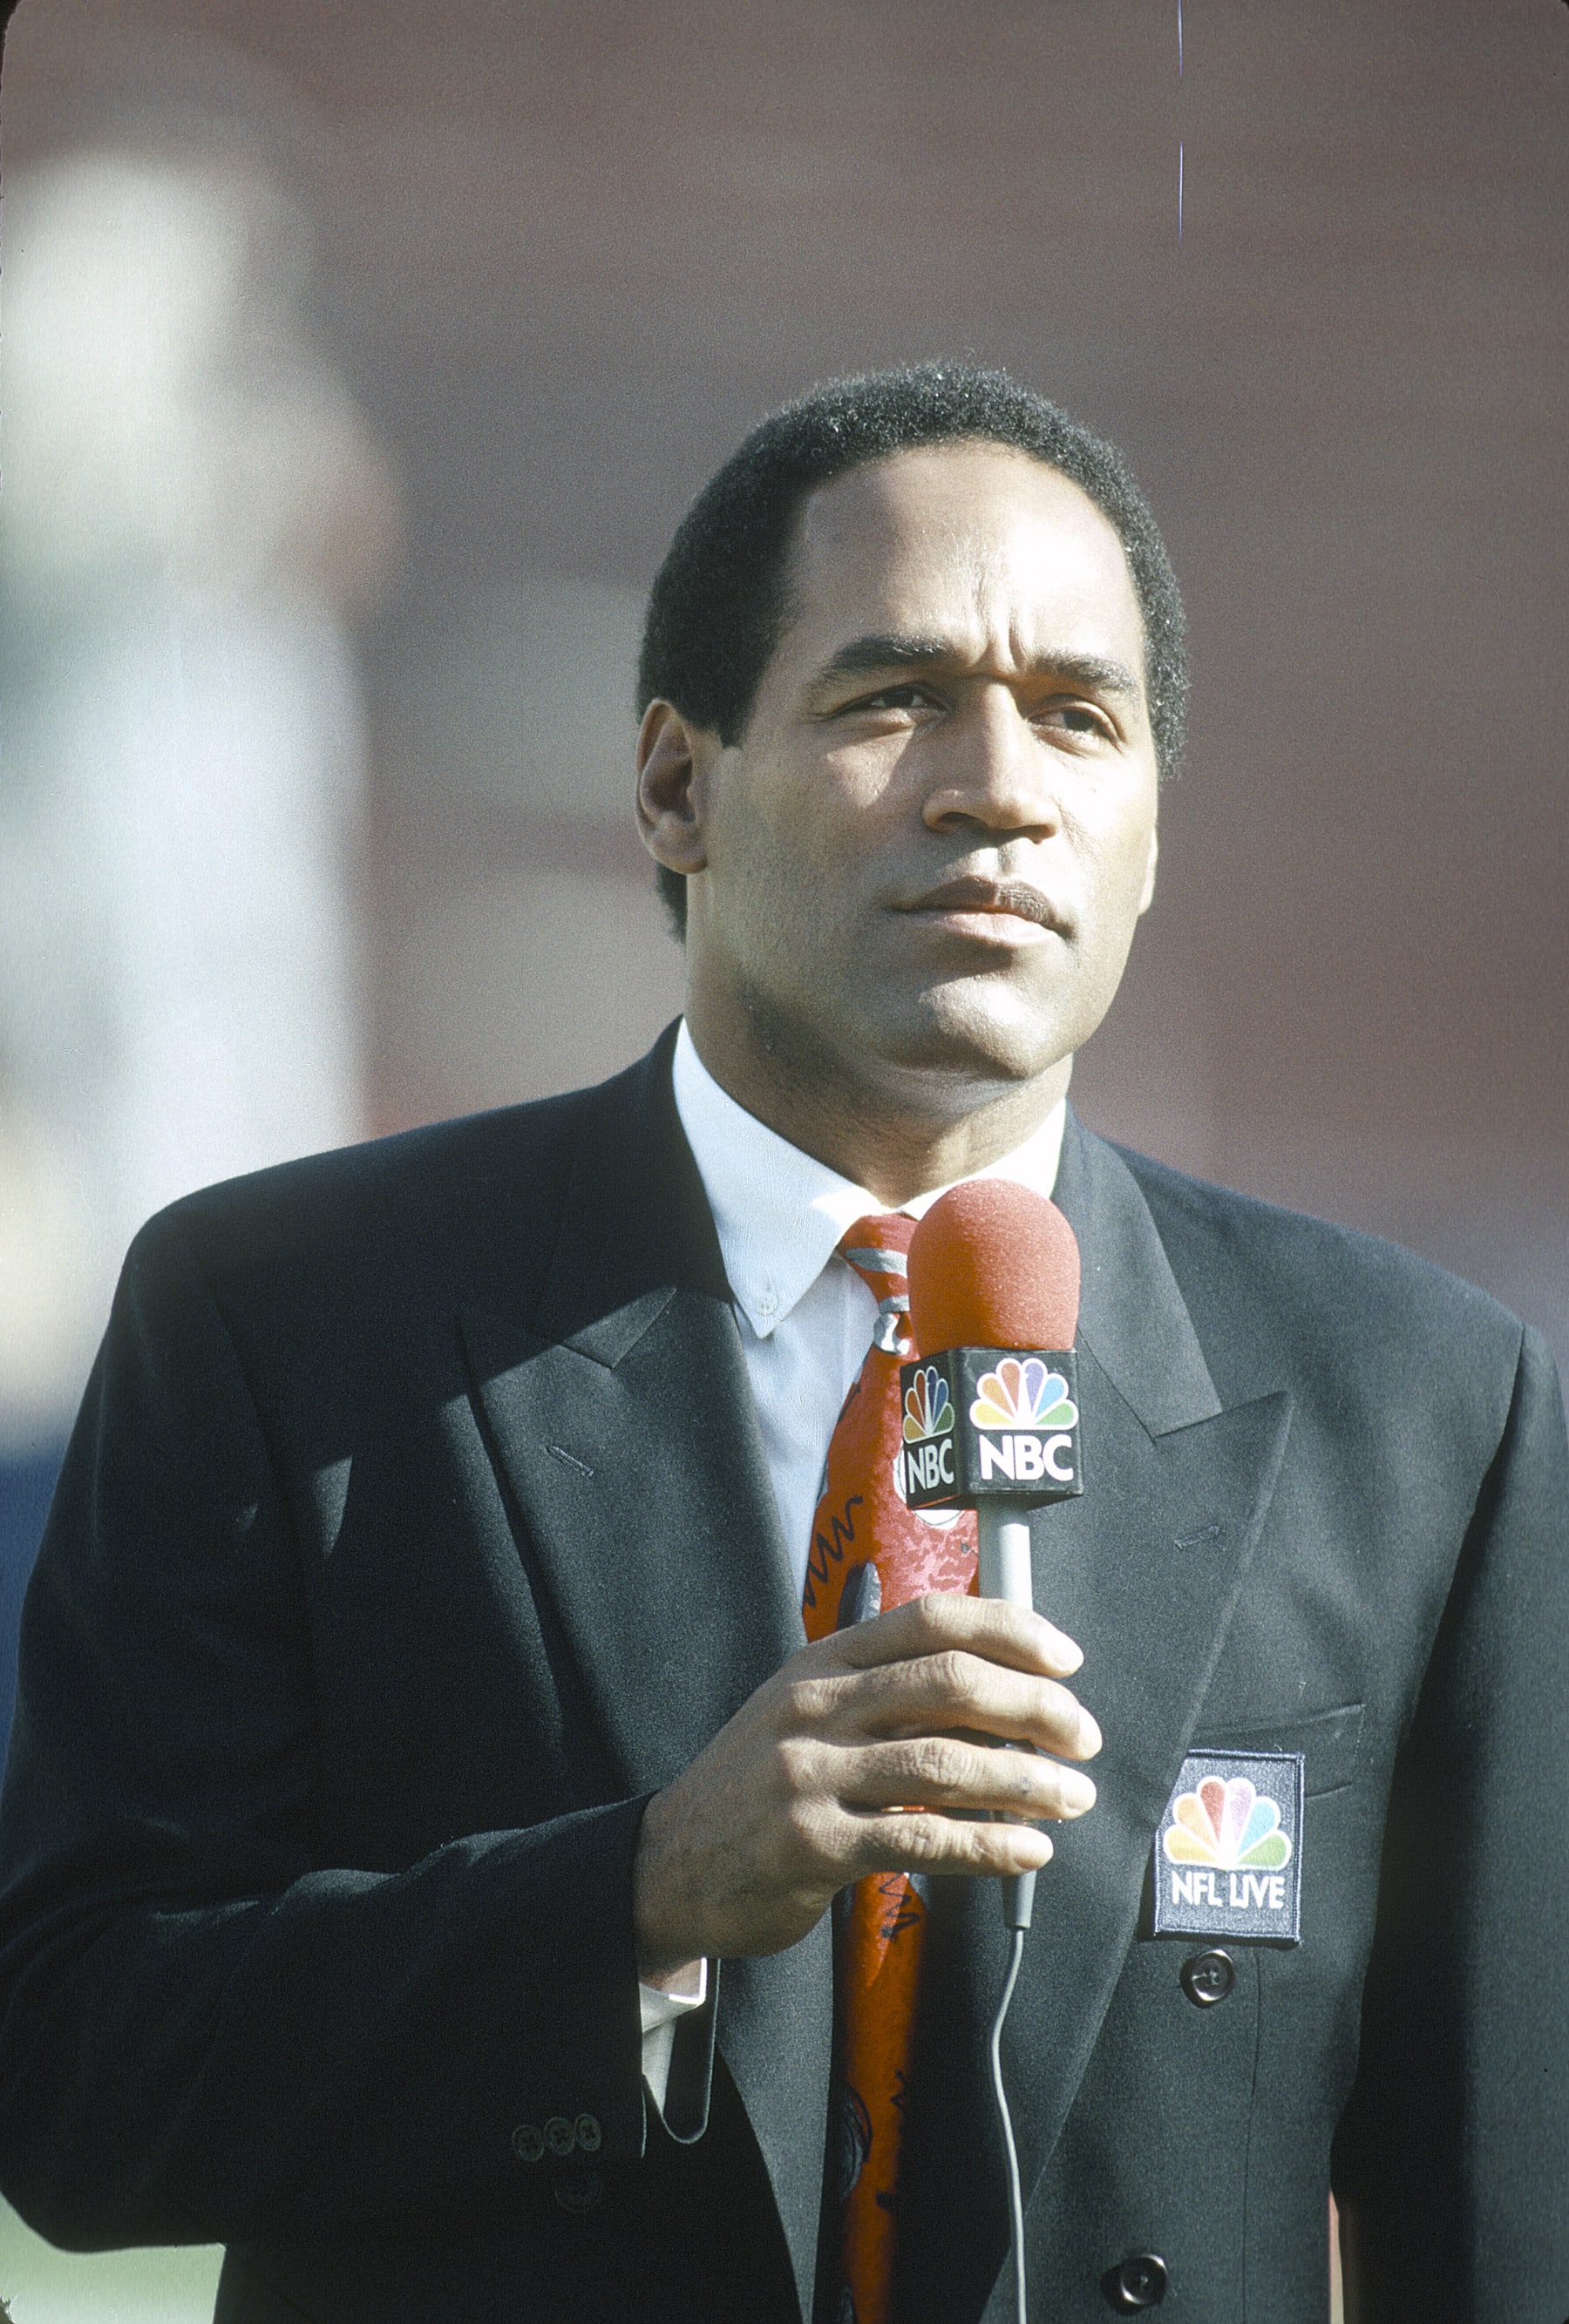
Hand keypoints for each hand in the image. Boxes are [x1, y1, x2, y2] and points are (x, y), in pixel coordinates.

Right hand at [632, 1591, 1098, 1979]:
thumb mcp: (804, 1710)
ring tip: (1072, 1797)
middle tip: (1082, 1735)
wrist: (670, 1863)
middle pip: (948, 1682)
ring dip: (1024, 1781)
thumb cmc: (757, 1783)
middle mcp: (816, 1705)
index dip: (1009, 1629)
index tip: (1065, 1658)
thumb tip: (994, 1683)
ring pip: (942, 1764)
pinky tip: (1027, 1850)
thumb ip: (881, 1688)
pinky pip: (920, 1840)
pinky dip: (986, 1845)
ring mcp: (810, 1775)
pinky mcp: (813, 1845)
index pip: (930, 1620)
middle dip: (1033, 1705)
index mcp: (823, 1660)